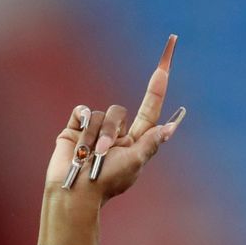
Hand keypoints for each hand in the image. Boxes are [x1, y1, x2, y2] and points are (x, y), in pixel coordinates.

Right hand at [44, 34, 185, 200]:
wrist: (74, 191)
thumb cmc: (107, 183)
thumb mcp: (134, 164)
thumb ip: (150, 143)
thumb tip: (170, 128)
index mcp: (137, 139)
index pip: (152, 105)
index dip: (159, 81)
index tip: (167, 53)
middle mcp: (118, 131)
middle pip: (120, 111)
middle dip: (111, 131)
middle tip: (103, 154)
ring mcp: (96, 128)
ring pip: (100, 113)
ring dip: (95, 136)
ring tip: (90, 156)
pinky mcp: (76, 127)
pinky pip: (82, 111)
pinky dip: (80, 127)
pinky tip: (77, 144)